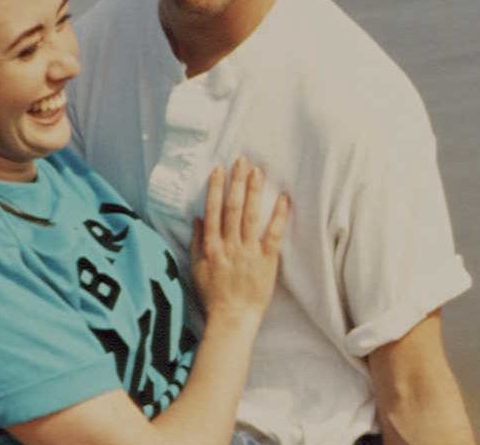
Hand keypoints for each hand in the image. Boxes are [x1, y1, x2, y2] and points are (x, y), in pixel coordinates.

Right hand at [190, 157, 289, 324]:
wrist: (232, 319)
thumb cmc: (213, 296)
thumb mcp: (196, 268)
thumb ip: (196, 242)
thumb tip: (198, 218)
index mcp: (211, 246)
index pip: (213, 210)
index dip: (216, 188)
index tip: (219, 169)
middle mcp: (229, 245)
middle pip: (232, 207)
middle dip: (237, 182)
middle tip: (241, 161)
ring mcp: (248, 252)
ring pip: (250, 215)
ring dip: (254, 191)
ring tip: (258, 171)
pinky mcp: (267, 260)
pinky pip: (273, 234)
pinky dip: (278, 215)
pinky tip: (283, 198)